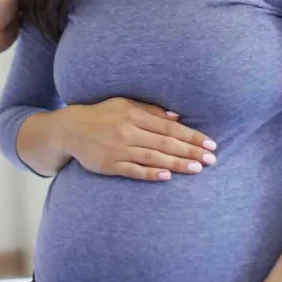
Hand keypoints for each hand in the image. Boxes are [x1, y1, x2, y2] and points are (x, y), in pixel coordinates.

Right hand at [63, 98, 217, 181]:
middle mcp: (129, 132)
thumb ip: (151, 110)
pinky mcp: (110, 166)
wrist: (70, 129)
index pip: (169, 128)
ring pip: (154, 158)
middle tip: (211, 159)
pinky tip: (168, 177)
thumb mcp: (125, 104)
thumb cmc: (102, 115)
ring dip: (177, 164)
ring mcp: (119, 150)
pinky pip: (134, 171)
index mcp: (134, 115)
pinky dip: (151, 174)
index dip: (191, 136)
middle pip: (166, 144)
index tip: (210, 144)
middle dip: (190, 152)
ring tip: (197, 169)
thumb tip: (178, 117)